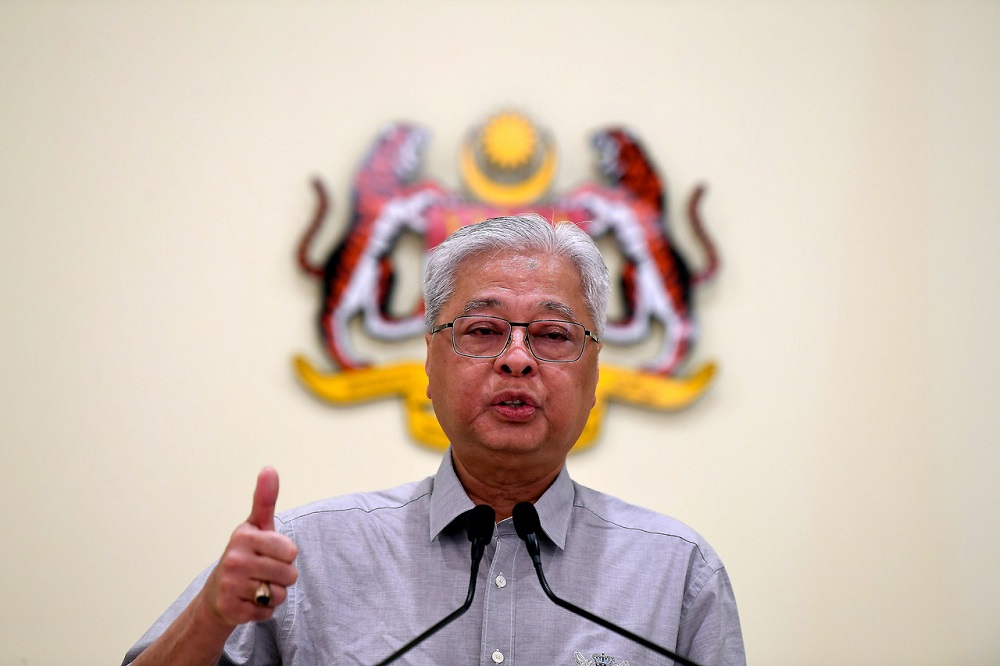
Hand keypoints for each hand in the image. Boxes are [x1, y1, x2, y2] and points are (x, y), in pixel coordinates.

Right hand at [198, 467, 298, 627]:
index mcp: (243, 537)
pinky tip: (250, 601)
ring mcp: (231, 586)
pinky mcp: (231, 610)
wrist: (217, 594)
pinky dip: (264, 610)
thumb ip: (265, 499)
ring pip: (279, 595)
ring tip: (257, 586)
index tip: (270, 552)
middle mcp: (234, 560)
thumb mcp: (256, 526)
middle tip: (264, 572)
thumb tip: (269, 468)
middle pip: (289, 575)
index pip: (290, 550)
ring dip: (274, 594)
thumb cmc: (245, 555)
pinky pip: (268, 612)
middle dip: (282, 576)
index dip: (286, 555)